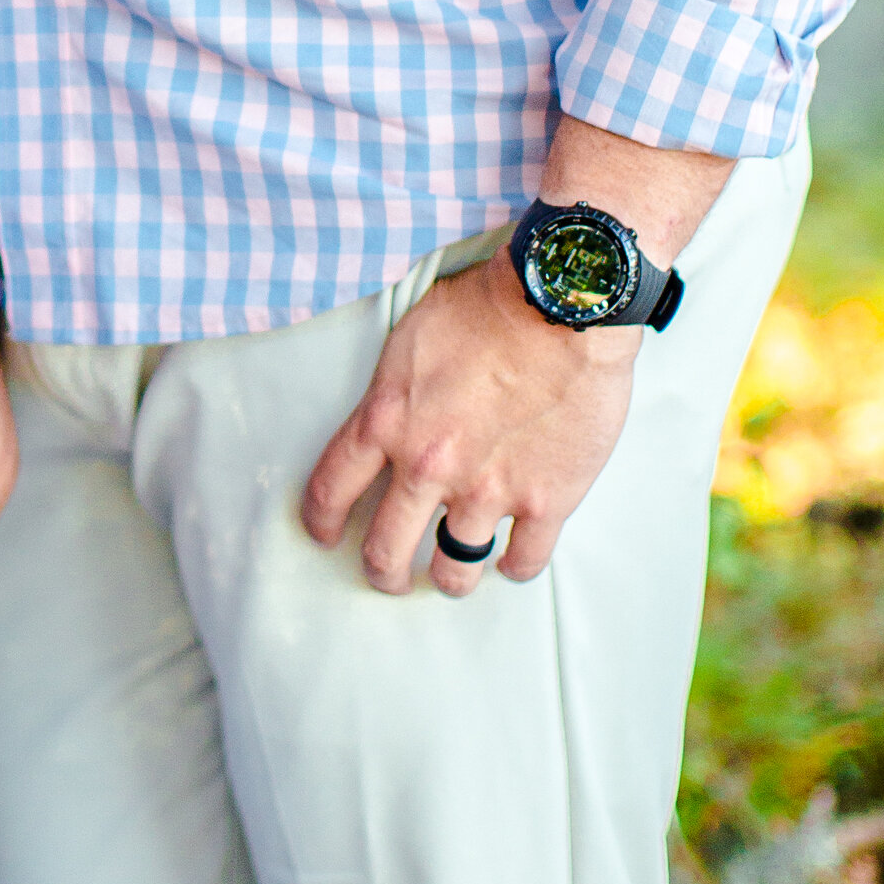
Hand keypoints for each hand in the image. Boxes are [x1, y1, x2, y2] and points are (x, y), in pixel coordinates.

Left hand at [299, 251, 638, 595]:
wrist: (561, 307)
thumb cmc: (488, 306)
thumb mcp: (410, 338)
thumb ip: (392, 391)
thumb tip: (389, 415)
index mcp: (387, 422)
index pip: (330, 489)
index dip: (321, 521)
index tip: (325, 534)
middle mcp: (428, 467)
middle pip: (385, 550)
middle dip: (383, 572)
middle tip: (390, 576)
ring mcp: (487, 490)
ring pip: (456, 569)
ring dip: (451, 576)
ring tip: (455, 573)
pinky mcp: (545, 500)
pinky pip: (523, 561)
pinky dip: (515, 566)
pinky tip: (512, 557)